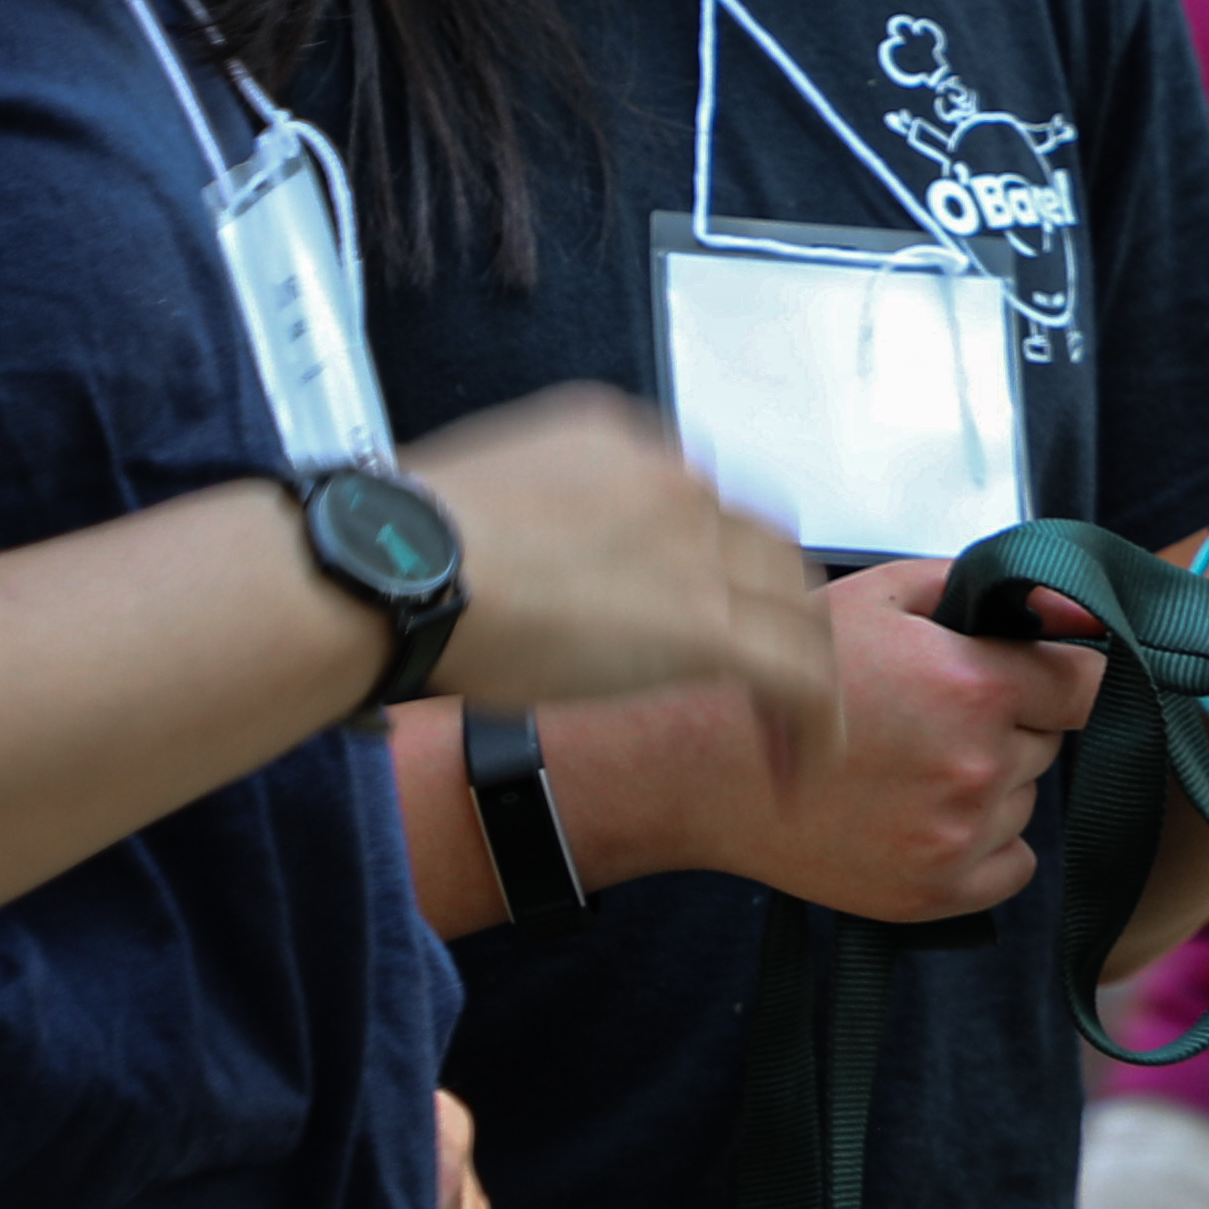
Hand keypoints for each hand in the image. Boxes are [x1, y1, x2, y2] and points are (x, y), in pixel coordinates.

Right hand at [406, 389, 833, 756]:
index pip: (703, 504)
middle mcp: (674, 482)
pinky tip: (807, 765)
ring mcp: (696, 551)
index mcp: (621, 443)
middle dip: (773, 614)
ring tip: (792, 733)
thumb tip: (527, 573)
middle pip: (767, 551)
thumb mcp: (490, 501)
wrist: (392, 567)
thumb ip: (538, 524)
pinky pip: (800, 676)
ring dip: (802, 667)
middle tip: (763, 676)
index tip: (706, 610)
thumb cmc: (400, 548)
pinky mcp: (704, 625)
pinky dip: (815, 724)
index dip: (717, 565)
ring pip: (797, 611)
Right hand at [705, 557, 1097, 923]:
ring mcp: (958, 836)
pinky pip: (1015, 866)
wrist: (702, 768)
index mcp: (972, 685)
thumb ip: (984, 588)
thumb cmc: (790, 678)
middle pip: (1050, 742)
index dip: (1054, 675)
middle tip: (930, 719)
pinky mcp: (936, 892)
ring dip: (991, 784)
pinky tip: (923, 816)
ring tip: (907, 767)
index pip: (1086, 683)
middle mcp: (976, 765)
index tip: (1018, 676)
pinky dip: (987, 846)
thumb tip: (1076, 605)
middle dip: (1011, 724)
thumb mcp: (881, 597)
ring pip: (1027, 801)